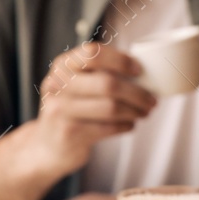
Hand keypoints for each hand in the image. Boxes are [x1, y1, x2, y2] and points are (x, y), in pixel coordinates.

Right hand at [29, 42, 155, 174]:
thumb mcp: (74, 85)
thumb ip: (98, 74)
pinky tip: (130, 124)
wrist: (46, 146)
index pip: (93, 54)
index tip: (139, 71)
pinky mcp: (69, 134)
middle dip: (137, 93)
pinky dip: (126, 126)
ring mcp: (61, 110)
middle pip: (108, 84)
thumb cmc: (71, 110)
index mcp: (62, 66)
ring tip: (144, 112)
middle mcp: (58, 85)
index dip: (120, 60)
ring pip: (111, 108)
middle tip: (152, 100)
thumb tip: (145, 72)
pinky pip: (109, 127)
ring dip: (135, 111)